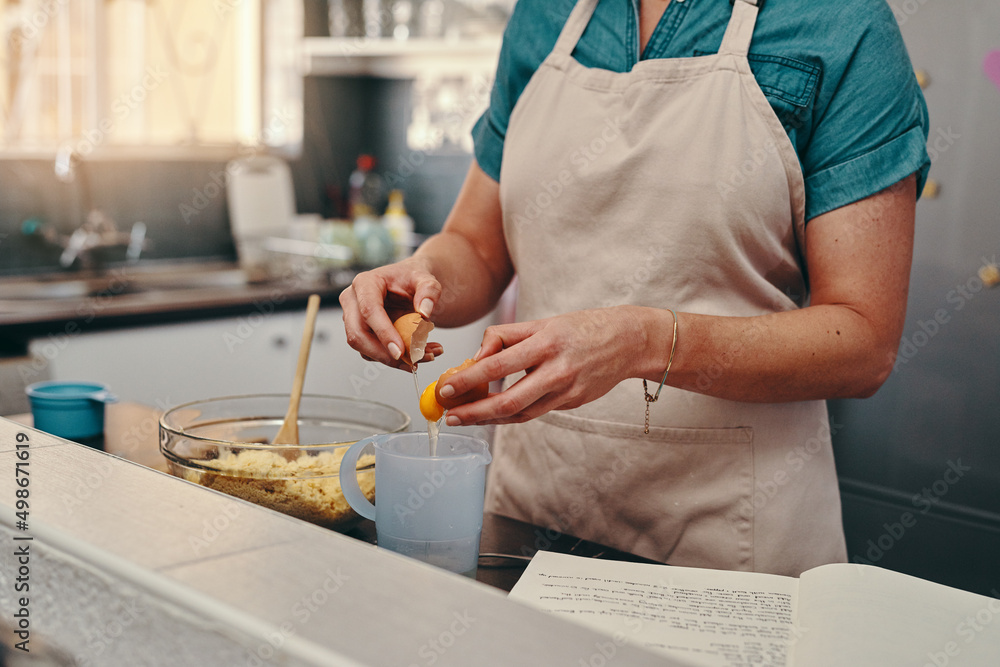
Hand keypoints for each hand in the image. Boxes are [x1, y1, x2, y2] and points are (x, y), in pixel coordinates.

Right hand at [339, 258, 444, 369]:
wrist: (411, 285)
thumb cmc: (413, 279)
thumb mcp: (427, 279)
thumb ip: (429, 291)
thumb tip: (424, 313)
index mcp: (365, 283)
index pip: (369, 310)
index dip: (383, 333)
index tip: (400, 351)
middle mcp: (353, 301)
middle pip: (358, 335)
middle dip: (384, 354)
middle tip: (413, 362)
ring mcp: (354, 320)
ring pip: (365, 349)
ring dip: (394, 360)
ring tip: (427, 355)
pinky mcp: (362, 334)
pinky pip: (374, 354)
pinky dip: (396, 360)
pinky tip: (420, 354)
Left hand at [441, 307, 643, 424]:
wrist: (628, 341)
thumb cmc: (581, 327)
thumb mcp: (543, 322)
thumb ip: (507, 337)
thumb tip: (477, 356)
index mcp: (546, 343)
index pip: (498, 366)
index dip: (468, 380)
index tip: (445, 388)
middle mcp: (557, 370)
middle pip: (508, 400)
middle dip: (474, 412)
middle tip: (450, 416)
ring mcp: (567, 391)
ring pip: (521, 413)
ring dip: (489, 419)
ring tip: (464, 418)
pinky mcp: (572, 402)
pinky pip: (535, 412)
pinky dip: (510, 416)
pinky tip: (492, 415)